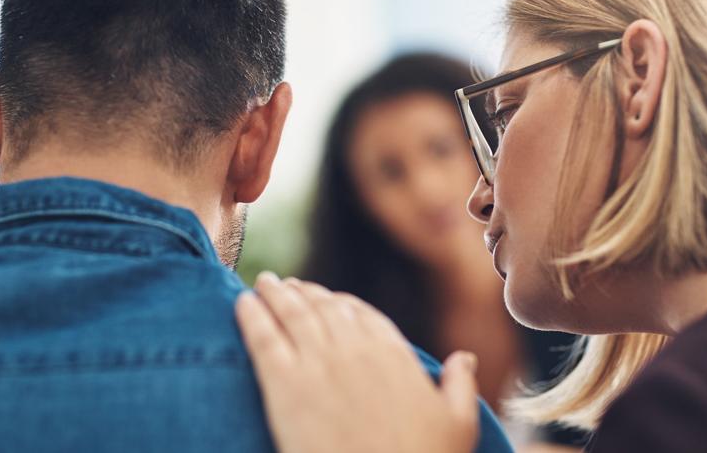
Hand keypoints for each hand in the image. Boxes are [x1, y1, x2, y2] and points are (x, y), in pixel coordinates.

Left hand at [236, 273, 480, 452]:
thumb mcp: (457, 423)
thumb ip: (459, 384)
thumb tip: (465, 357)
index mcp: (392, 352)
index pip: (360, 313)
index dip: (339, 302)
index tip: (326, 298)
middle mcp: (353, 349)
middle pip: (322, 307)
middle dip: (304, 292)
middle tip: (287, 285)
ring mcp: (316, 364)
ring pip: (290, 314)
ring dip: (274, 293)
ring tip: (263, 283)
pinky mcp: (283, 387)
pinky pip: (262, 339)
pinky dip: (251, 316)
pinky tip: (241, 303)